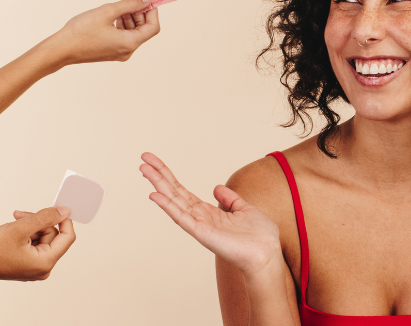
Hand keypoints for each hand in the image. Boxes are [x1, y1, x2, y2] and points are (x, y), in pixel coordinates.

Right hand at [0, 206, 75, 282]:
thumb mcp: (20, 228)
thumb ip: (45, 218)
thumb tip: (65, 211)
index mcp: (45, 263)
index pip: (67, 237)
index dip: (63, 220)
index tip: (56, 207)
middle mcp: (43, 268)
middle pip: (53, 236)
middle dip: (39, 222)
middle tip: (20, 216)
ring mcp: (34, 267)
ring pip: (42, 238)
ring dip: (31, 226)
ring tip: (13, 223)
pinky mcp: (26, 264)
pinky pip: (34, 244)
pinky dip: (26, 234)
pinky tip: (13, 231)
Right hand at [46, 0, 160, 65]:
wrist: (61, 49)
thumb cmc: (81, 31)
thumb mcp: (107, 11)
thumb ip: (129, 5)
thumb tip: (146, 0)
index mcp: (130, 43)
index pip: (152, 27)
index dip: (152, 11)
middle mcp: (127, 51)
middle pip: (143, 29)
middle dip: (139, 11)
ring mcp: (119, 52)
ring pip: (132, 32)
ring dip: (129, 16)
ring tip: (120, 3)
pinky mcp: (111, 51)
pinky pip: (123, 36)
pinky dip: (121, 24)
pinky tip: (113, 13)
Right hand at [140, 153, 282, 276]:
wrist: (267, 252)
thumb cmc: (259, 235)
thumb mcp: (244, 209)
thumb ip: (229, 199)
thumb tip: (216, 187)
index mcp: (208, 212)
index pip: (182, 191)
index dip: (169, 176)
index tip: (154, 162)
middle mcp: (200, 217)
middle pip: (174, 193)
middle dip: (158, 175)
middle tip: (143, 158)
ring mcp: (199, 225)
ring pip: (173, 201)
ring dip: (158, 185)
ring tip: (144, 169)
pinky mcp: (202, 232)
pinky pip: (181, 217)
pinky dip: (167, 206)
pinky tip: (155, 195)